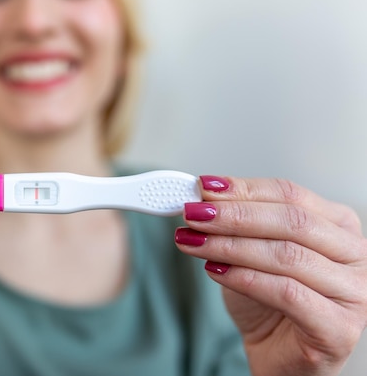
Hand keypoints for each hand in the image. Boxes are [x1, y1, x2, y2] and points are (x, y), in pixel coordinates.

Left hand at [175, 176, 366, 375]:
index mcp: (338, 225)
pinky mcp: (338, 329)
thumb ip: (235, 222)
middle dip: (234, 215)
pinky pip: (287, 293)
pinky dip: (244, 278)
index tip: (204, 187)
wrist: (278, 357)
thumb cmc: (269, 302)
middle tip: (194, 214)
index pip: (289, 194)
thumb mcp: (249, 251)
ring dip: (231, 246)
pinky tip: (214, 271)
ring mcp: (353, 293)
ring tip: (193, 241)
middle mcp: (354, 254)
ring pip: (287, 256)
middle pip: (291, 221)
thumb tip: (202, 197)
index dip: (244, 189)